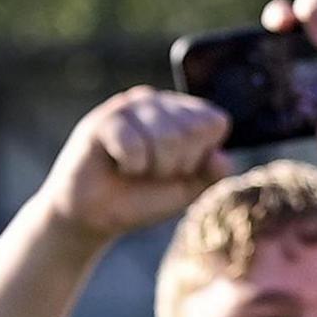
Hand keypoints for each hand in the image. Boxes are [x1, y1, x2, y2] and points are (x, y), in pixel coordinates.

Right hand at [42, 87, 231, 239]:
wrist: (95, 215)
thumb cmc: (143, 197)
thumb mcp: (188, 189)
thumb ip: (213, 173)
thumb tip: (221, 157)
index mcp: (185, 114)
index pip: (215, 122)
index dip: (200, 155)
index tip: (177, 168)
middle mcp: (161, 102)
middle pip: (193, 129)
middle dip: (176, 164)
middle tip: (152, 171)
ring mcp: (131, 106)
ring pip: (167, 136)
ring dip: (153, 167)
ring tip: (135, 168)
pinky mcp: (105, 118)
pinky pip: (134, 144)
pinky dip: (130, 165)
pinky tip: (116, 164)